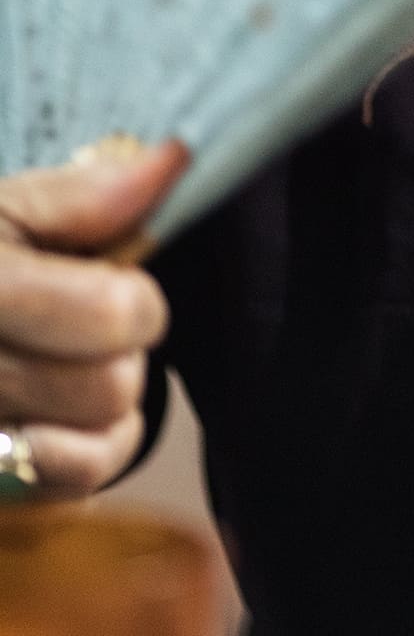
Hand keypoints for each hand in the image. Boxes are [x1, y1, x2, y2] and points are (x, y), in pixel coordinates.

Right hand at [0, 143, 186, 496]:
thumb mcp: (7, 210)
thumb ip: (86, 194)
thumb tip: (174, 157)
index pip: (112, 316)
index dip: (135, 299)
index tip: (115, 283)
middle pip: (111, 385)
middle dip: (119, 349)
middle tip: (81, 325)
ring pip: (101, 435)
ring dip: (105, 397)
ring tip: (65, 361)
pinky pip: (81, 478)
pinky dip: (91, 444)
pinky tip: (61, 408)